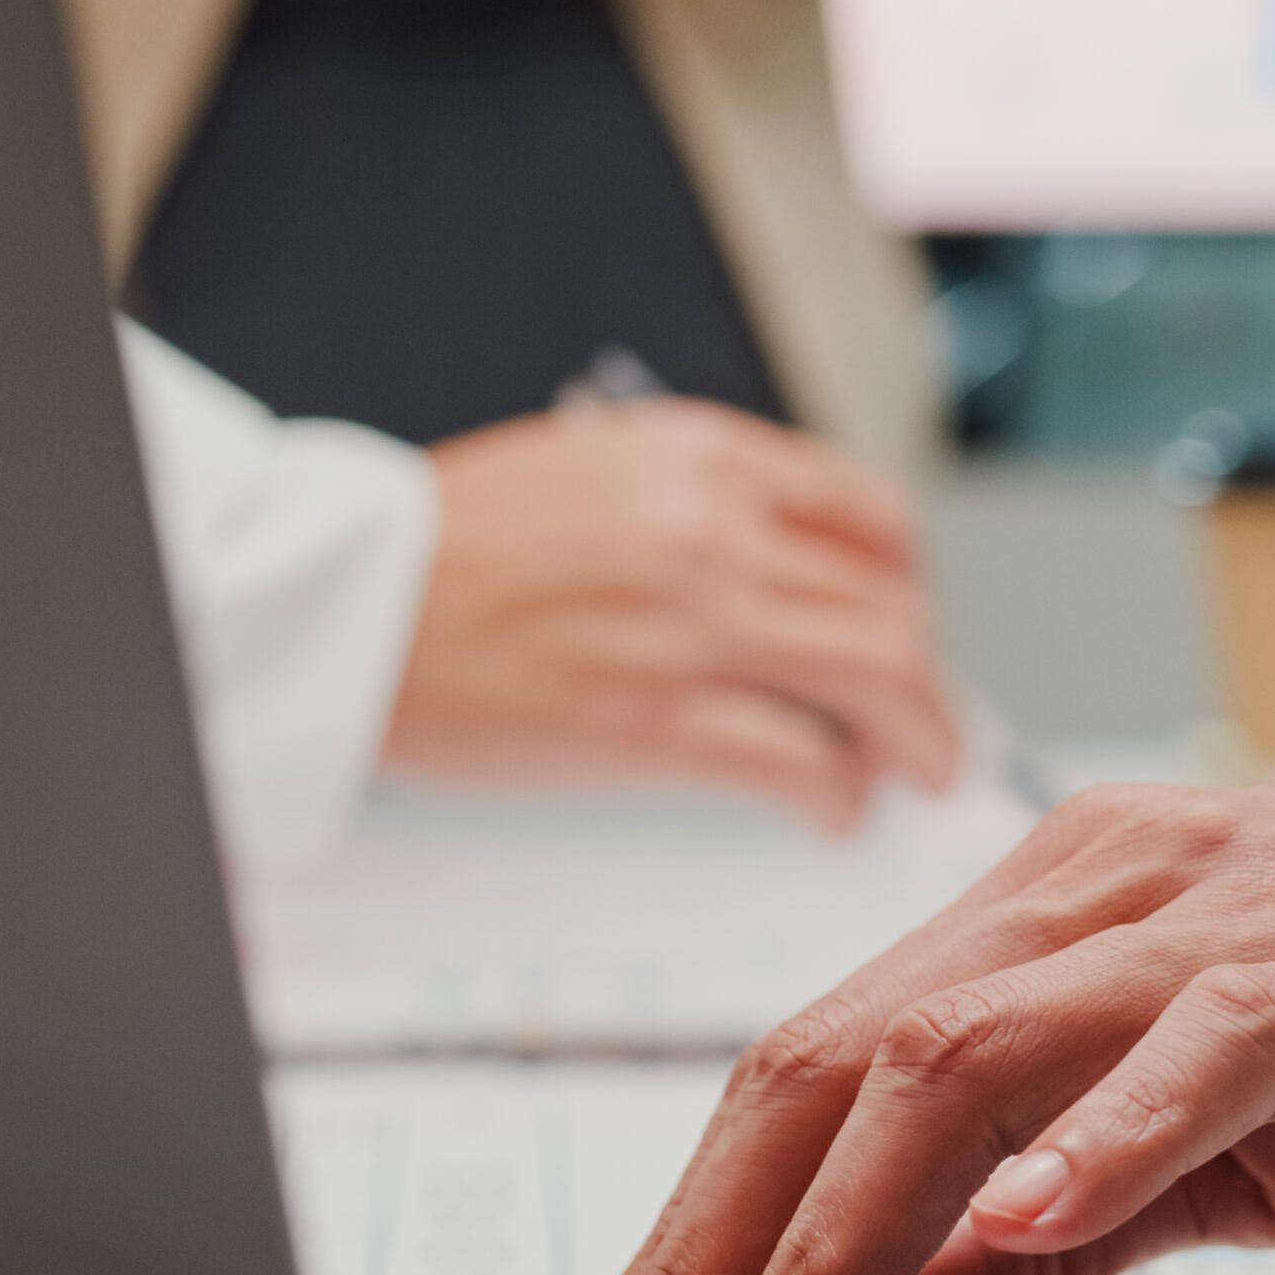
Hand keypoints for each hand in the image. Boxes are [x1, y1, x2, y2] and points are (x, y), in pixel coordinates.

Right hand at [385, 400, 956, 832]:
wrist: (349, 604)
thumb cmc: (452, 550)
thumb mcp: (597, 472)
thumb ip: (701, 508)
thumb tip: (790, 579)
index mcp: (703, 457)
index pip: (873, 521)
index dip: (911, 591)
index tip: (905, 631)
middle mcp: (714, 530)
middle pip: (892, 613)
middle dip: (926, 688)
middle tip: (923, 734)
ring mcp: (689, 626)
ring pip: (875, 684)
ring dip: (913, 744)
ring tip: (904, 779)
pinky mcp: (653, 720)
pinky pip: (799, 763)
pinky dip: (838, 799)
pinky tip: (828, 816)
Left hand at [551, 444, 1274, 1274]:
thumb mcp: (1238, 1161)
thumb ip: (1053, 1233)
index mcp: (1070, 919)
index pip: (820, 1075)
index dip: (702, 1242)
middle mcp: (1116, 888)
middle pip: (836, 1065)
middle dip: (710, 1266)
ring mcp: (1237, 915)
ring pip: (963, 1063)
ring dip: (839, 1246)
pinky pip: (1200, 1045)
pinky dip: (1099, 1142)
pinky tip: (1017, 1238)